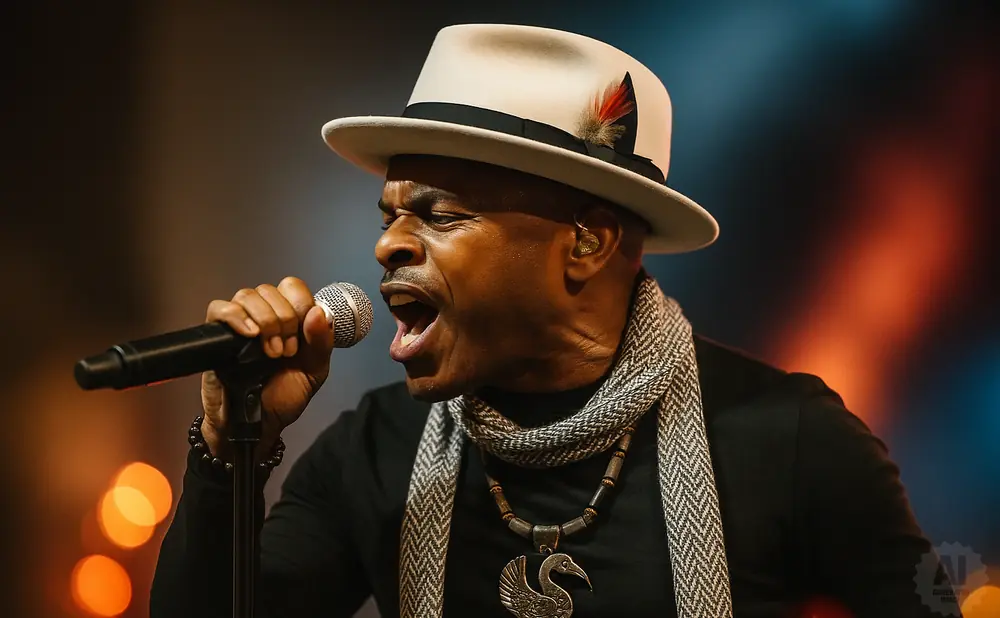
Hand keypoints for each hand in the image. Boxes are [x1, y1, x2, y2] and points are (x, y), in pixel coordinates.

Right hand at [199, 276, 333, 455]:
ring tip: (270, 352)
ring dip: (264, 321)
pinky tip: (249, 335)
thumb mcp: (314, 372)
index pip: (292, 287)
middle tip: (285, 352)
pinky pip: (219, 308)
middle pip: (270, 289)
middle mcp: (263, 316)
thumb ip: (321, 343)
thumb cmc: (283, 398)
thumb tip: (318, 312)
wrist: (257, 424)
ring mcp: (239, 324)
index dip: (299, 303)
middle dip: (284, 319)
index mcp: (289, 319)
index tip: (302, 334)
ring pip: (247, 295)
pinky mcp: (215, 335)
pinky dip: (235, 317)